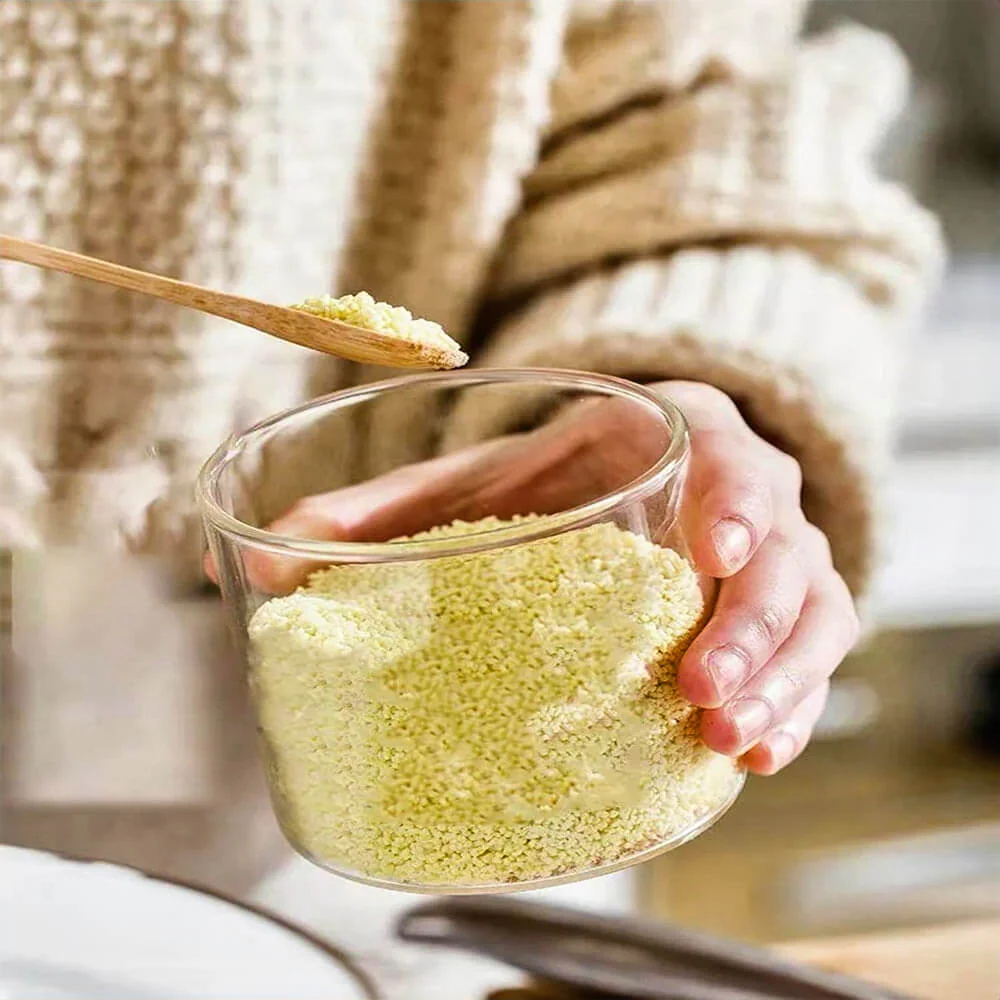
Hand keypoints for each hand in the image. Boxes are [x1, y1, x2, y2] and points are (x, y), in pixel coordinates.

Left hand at [207, 380, 858, 774]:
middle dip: (751, 623)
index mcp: (676, 434)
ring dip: (780, 679)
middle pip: (784, 551)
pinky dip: (796, 707)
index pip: (733, 453)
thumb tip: (254, 570)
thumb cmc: (553, 475)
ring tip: (726, 736)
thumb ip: (380, 513)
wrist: (627, 473)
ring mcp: (776, 557)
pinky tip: (755, 755)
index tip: (709, 547)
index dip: (735, 497)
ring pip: (815, 613)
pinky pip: (817, 663)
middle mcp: (745, 495)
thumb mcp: (478, 479)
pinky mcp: (783, 617)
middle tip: (696, 685)